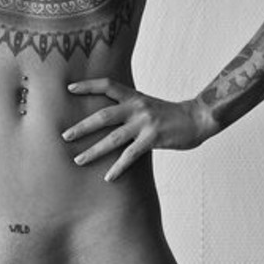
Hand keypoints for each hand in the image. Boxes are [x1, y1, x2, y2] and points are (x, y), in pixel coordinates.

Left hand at [62, 79, 203, 181]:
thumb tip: (108, 117)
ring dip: (93, 151)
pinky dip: (118, 168)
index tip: (69, 88)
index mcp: (134, 96)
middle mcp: (137, 107)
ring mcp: (144, 123)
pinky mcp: (153, 139)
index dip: (88, 85)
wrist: (198, 118)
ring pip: (112, 138)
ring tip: (78, 160)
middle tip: (64, 136)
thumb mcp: (148, 105)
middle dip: (82, 127)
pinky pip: (130, 156)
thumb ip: (130, 109)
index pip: (107, 85)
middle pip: (103, 116)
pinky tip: (108, 177)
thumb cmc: (171, 114)